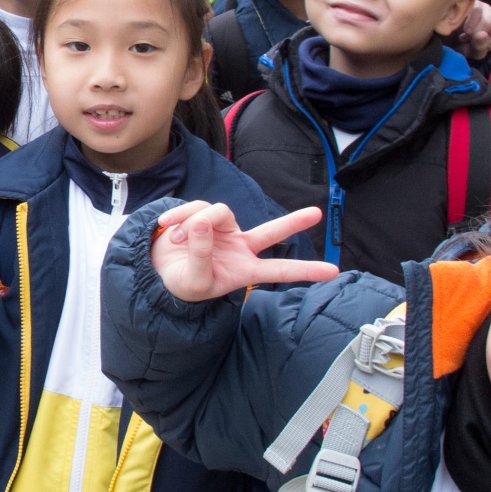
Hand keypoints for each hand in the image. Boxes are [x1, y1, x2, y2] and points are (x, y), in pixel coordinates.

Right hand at [149, 201, 338, 301]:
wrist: (156, 271)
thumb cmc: (180, 284)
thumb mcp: (192, 281)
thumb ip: (200, 254)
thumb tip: (203, 223)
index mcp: (244, 271)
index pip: (279, 271)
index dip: (306, 271)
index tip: (334, 272)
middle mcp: (240, 247)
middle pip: (271, 231)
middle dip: (294, 222)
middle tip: (317, 214)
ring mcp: (224, 230)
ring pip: (219, 212)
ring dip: (194, 223)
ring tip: (176, 239)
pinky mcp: (204, 216)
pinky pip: (197, 207)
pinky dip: (180, 216)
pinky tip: (169, 227)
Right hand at [456, 1, 490, 60]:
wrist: (440, 33)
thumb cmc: (457, 45)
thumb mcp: (471, 53)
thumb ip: (480, 47)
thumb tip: (482, 33)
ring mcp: (485, 11)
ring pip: (487, 20)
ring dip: (473, 32)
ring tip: (462, 35)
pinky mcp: (472, 4)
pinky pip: (472, 17)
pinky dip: (465, 24)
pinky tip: (458, 26)